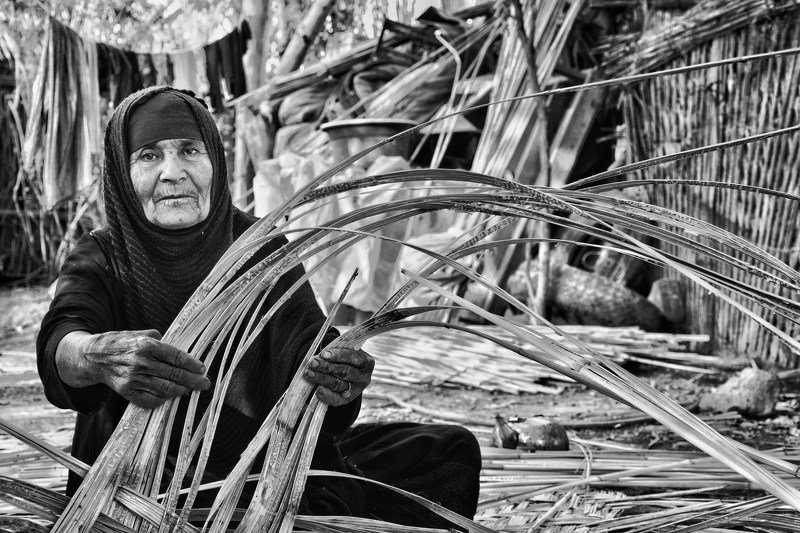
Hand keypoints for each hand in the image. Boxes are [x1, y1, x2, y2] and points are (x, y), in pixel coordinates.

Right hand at [80, 329, 209, 408]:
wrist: (93, 357)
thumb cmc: (121, 344)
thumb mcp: (140, 334)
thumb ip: (160, 341)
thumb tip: (178, 351)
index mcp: (146, 345)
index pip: (176, 357)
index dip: (192, 364)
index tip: (202, 369)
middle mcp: (141, 362)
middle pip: (174, 374)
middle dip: (193, 380)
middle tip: (204, 383)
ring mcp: (133, 378)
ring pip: (164, 388)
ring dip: (181, 390)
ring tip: (190, 389)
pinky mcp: (126, 391)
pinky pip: (150, 399)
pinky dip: (162, 399)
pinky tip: (170, 396)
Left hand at [304, 347, 373, 405]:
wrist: (345, 372)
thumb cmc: (343, 358)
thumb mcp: (344, 352)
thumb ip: (336, 352)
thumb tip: (320, 356)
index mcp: (366, 362)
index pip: (353, 358)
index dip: (338, 356)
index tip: (323, 354)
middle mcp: (364, 377)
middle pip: (345, 372)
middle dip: (327, 367)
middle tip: (313, 363)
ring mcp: (357, 390)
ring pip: (339, 384)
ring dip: (322, 378)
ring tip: (309, 373)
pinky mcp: (348, 399)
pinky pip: (338, 399)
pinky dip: (327, 395)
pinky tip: (318, 390)